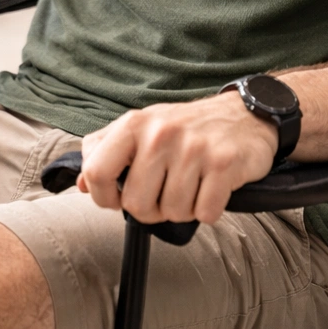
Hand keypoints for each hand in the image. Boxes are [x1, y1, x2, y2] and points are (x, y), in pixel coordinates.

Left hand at [78, 92, 277, 225]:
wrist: (245, 115)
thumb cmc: (187, 128)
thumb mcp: (142, 128)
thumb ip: (106, 152)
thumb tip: (82, 185)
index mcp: (134, 124)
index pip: (96, 171)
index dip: (104, 197)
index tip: (119, 198)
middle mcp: (161, 133)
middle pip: (136, 204)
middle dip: (151, 210)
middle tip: (165, 194)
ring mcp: (194, 148)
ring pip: (172, 212)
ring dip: (183, 209)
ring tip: (192, 186)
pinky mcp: (223, 163)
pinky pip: (204, 213)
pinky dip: (208, 210)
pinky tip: (212, 189)